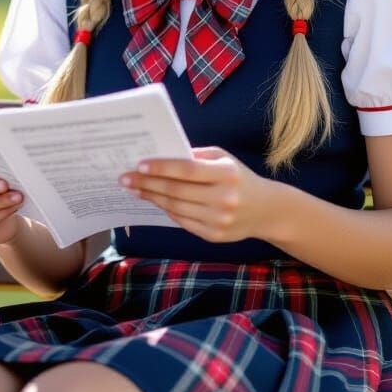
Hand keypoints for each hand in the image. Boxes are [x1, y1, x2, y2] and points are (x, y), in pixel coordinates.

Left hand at [118, 146, 269, 242]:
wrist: (266, 210)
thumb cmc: (238, 178)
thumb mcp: (224, 159)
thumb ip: (196, 156)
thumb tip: (161, 155)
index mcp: (227, 174)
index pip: (187, 170)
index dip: (161, 168)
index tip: (139, 165)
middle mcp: (223, 198)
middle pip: (176, 191)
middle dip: (147, 184)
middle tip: (125, 178)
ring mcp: (218, 220)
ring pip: (175, 208)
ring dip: (152, 198)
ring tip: (135, 189)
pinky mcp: (213, 236)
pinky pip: (182, 221)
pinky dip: (166, 210)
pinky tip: (155, 201)